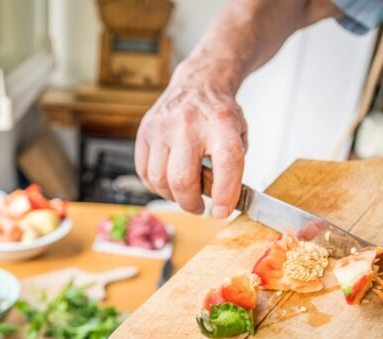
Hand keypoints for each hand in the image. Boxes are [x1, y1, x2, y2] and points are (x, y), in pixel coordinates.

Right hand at [135, 60, 246, 217]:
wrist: (197, 83)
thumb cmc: (218, 115)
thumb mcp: (239, 135)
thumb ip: (233, 168)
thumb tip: (222, 204)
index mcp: (221, 122)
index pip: (226, 162)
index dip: (224, 194)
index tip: (221, 212)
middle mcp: (188, 123)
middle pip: (182, 178)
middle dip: (191, 203)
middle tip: (199, 207)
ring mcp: (162, 126)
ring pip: (159, 180)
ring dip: (173, 196)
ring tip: (184, 192)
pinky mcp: (145, 131)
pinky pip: (144, 172)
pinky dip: (156, 185)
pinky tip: (168, 181)